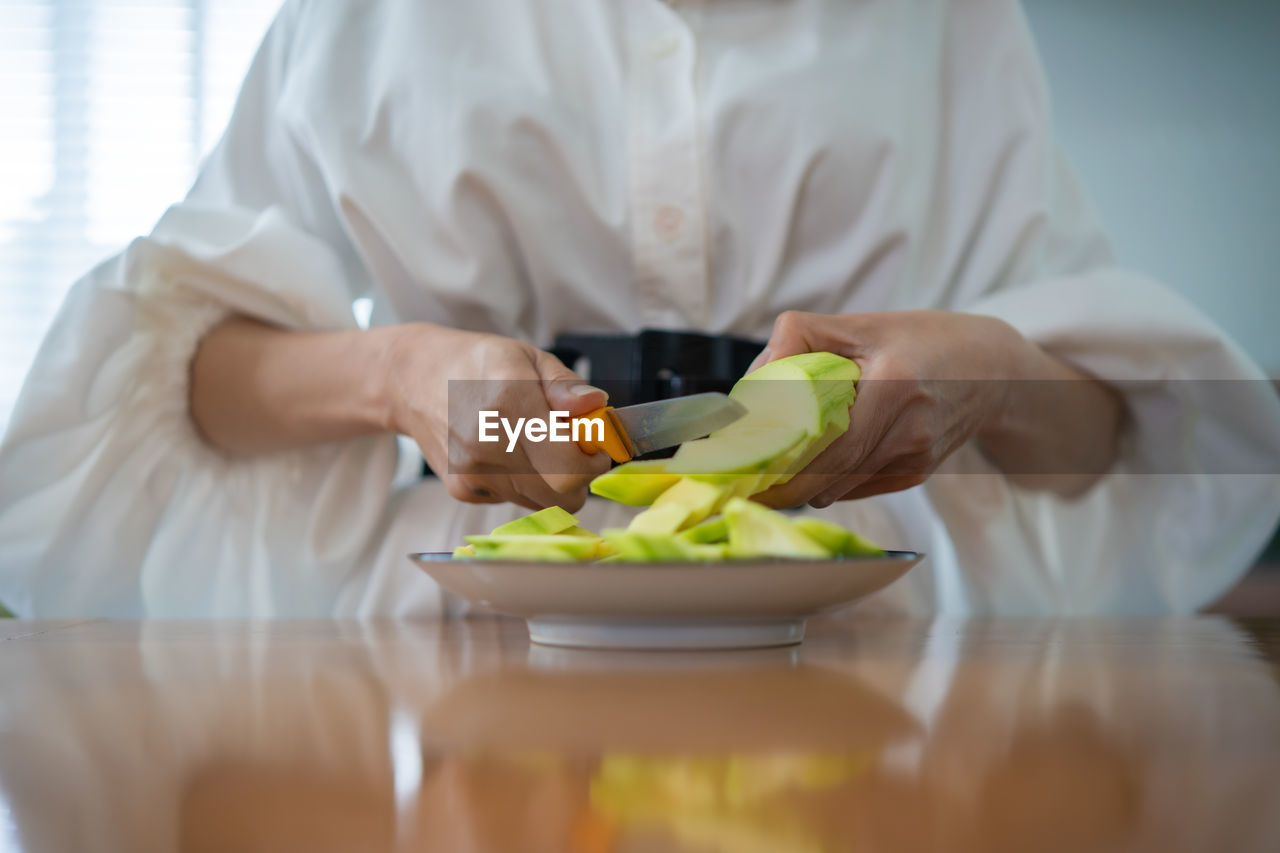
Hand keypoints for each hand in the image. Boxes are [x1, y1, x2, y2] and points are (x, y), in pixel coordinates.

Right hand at [386, 324, 611, 510]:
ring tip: (538, 448)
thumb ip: (564, 385)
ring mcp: (472, 472)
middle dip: (579, 478)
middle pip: (560, 495)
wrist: (413, 380)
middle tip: (574, 452)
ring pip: (539, 503)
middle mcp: (487, 444)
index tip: (596, 448)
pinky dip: (523, 485)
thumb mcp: (527, 357)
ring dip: (551, 483)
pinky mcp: (461, 489)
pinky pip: (513, 501)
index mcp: (509, 403)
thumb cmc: (476, 364)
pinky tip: (508, 455)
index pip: (569, 466)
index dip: (593, 463)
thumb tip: (596, 405)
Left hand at [751, 310, 1022, 507]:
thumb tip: (753, 380)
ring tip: (771, 469)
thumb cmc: (919, 340)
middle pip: (831, 479)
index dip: (785, 468)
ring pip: (840, 490)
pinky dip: (830, 480)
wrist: (991, 369)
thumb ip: (799, 338)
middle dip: (783, 486)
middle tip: (745, 482)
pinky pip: (858, 488)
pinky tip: (817, 462)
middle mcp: (909, 431)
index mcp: (894, 386)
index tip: (746, 474)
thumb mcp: (860, 324)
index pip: (831, 447)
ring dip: (802, 485)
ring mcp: (916, 459)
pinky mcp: (916, 475)